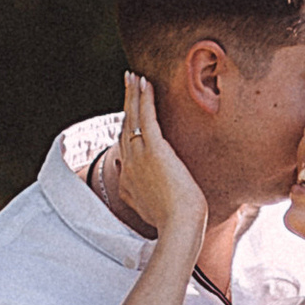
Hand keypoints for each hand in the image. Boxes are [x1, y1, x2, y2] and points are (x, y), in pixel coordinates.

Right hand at [115, 70, 206, 253]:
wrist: (179, 227)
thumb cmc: (175, 224)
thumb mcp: (152, 211)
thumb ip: (140, 198)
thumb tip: (133, 190)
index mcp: (129, 180)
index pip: (125, 147)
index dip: (127, 127)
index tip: (129, 113)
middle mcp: (129, 165)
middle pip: (125, 127)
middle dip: (127, 103)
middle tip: (128, 83)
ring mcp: (139, 157)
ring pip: (132, 118)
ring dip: (132, 94)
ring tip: (133, 76)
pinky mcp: (154, 150)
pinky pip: (145, 117)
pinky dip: (143, 98)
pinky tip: (144, 82)